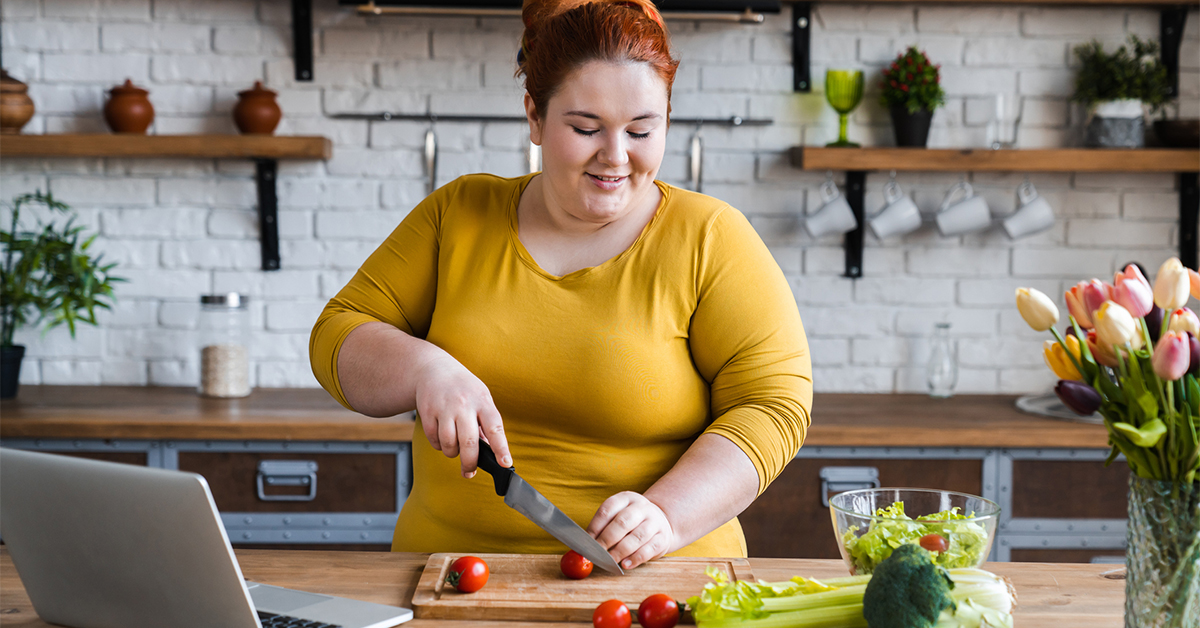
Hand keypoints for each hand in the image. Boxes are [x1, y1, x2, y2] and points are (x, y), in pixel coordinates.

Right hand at [413, 353, 510, 477]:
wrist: (434, 369)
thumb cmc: (463, 388)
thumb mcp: (481, 398)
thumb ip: (486, 423)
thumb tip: (490, 451)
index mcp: (482, 401)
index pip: (495, 427)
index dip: (501, 448)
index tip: (505, 463)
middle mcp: (464, 404)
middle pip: (469, 442)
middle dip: (470, 462)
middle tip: (470, 471)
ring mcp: (444, 408)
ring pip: (449, 444)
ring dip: (452, 453)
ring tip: (454, 447)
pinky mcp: (427, 412)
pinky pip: (434, 440)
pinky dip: (438, 445)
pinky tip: (442, 437)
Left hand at [587, 491, 675, 569]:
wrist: (660, 523)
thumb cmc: (632, 523)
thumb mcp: (618, 516)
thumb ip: (603, 528)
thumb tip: (585, 544)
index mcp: (626, 498)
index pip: (608, 509)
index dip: (595, 526)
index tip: (586, 542)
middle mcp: (642, 507)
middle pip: (622, 522)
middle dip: (607, 539)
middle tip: (597, 553)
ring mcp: (655, 522)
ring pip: (637, 537)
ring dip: (620, 551)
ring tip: (609, 560)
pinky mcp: (663, 538)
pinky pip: (648, 549)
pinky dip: (635, 559)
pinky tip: (625, 564)